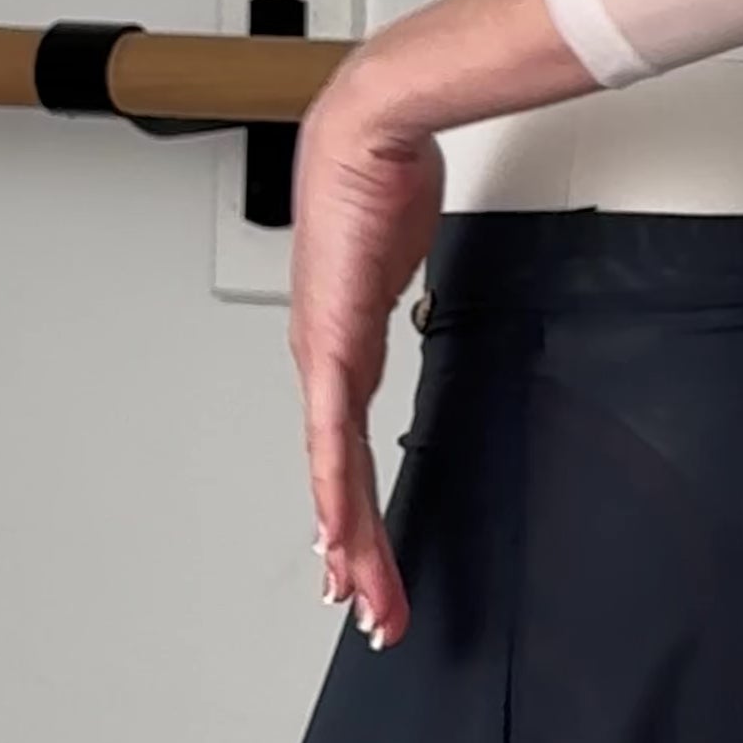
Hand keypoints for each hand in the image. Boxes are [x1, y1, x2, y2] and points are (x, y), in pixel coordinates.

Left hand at [287, 60, 442, 652]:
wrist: (367, 131)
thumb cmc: (381, 176)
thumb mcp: (403, 247)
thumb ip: (405, 277)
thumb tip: (418, 276)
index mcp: (341, 345)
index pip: (345, 449)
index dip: (353, 511)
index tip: (362, 562)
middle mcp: (324, 360)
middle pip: (338, 480)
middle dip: (356, 552)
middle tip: (370, 611)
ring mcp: (323, 356)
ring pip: (333, 474)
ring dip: (349, 539)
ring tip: (360, 595)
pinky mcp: (331, 343)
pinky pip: (332, 436)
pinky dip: (333, 490)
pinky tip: (338, 532)